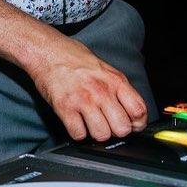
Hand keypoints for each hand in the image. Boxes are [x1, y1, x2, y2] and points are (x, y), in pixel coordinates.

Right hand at [28, 36, 147, 141]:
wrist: (48, 51)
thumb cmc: (75, 59)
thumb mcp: (106, 69)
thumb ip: (119, 89)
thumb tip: (131, 112)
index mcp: (115, 81)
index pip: (139, 111)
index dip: (137, 124)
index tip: (131, 125)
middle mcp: (102, 91)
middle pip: (122, 128)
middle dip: (116, 131)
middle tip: (108, 124)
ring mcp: (83, 100)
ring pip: (102, 135)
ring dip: (96, 133)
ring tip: (91, 123)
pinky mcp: (65, 108)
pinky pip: (78, 134)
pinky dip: (77, 132)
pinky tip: (76, 122)